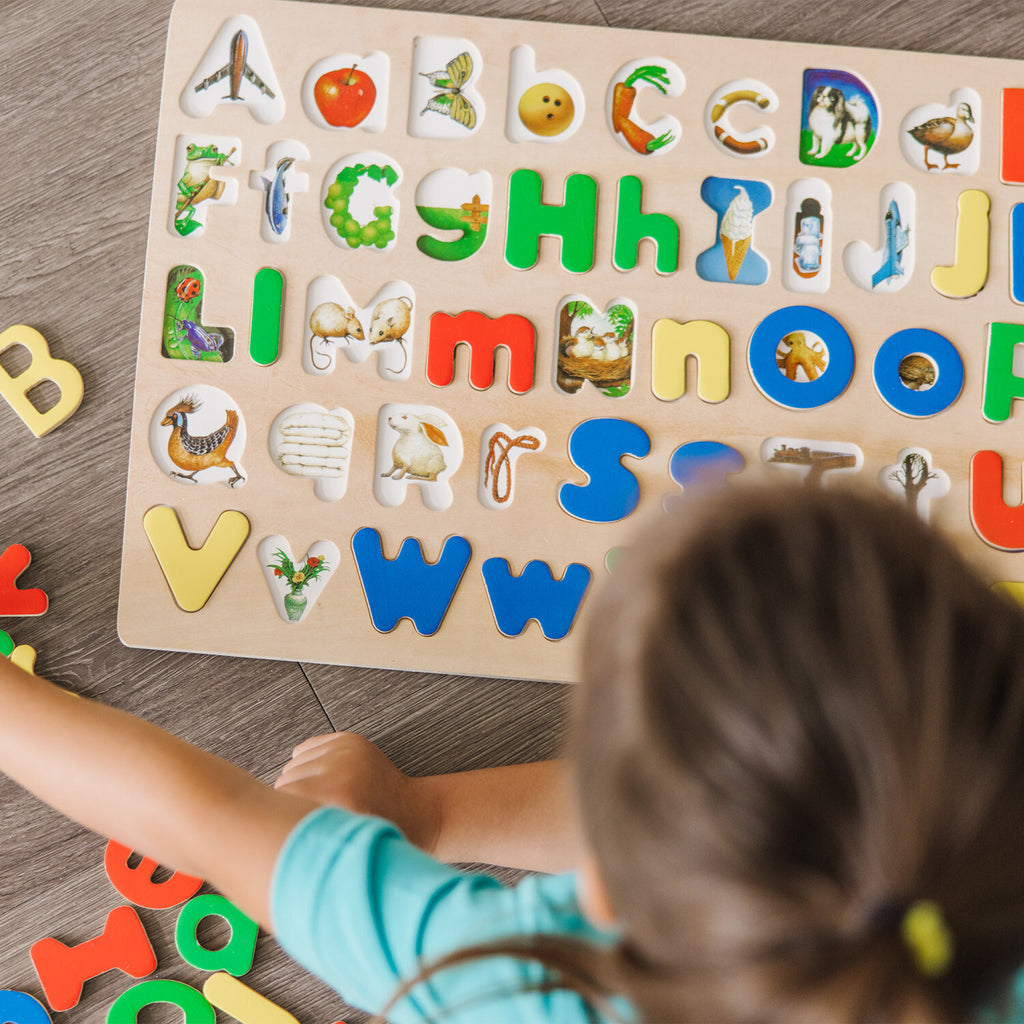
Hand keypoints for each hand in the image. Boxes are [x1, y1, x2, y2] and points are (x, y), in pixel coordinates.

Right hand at [274, 732, 439, 853]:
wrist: (416, 812)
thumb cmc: (377, 837)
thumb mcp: (340, 848)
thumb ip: (306, 840)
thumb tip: (269, 843)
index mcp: (337, 798)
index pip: (281, 797)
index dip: (282, 816)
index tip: (289, 828)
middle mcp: (340, 770)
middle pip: (285, 779)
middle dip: (290, 799)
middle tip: (306, 816)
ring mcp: (346, 751)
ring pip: (295, 764)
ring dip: (300, 780)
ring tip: (319, 799)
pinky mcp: (350, 740)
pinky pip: (308, 748)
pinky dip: (309, 764)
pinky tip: (323, 780)